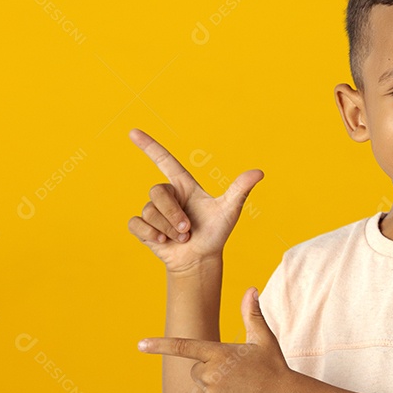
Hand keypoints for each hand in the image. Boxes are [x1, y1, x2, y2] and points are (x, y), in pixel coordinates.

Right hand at [127, 128, 262, 273]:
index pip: (164, 161)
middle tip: (188, 229)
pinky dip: (150, 234)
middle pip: (157, 192)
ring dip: (167, 229)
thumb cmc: (215, 234)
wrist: (200, 259)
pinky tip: (163, 242)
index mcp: (184, 186)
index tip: (133, 132)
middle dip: (172, 214)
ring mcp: (154, 211)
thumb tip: (259, 172)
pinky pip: (137, 224)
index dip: (149, 146)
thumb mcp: (229, 211)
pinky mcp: (143, 228)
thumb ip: (240, 190)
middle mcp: (168, 195)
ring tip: (181, 237)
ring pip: (149, 211)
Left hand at [137, 287, 292, 392]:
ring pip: (204, 391)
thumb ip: (252, 314)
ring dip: (219, 391)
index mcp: (219, 353)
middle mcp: (211, 375)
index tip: (140, 344)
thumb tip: (251, 289)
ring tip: (243, 391)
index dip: (160, 345)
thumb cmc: (275, 367)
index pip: (184, 347)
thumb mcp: (264, 339)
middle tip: (238, 375)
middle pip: (197, 371)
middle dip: (211, 372)